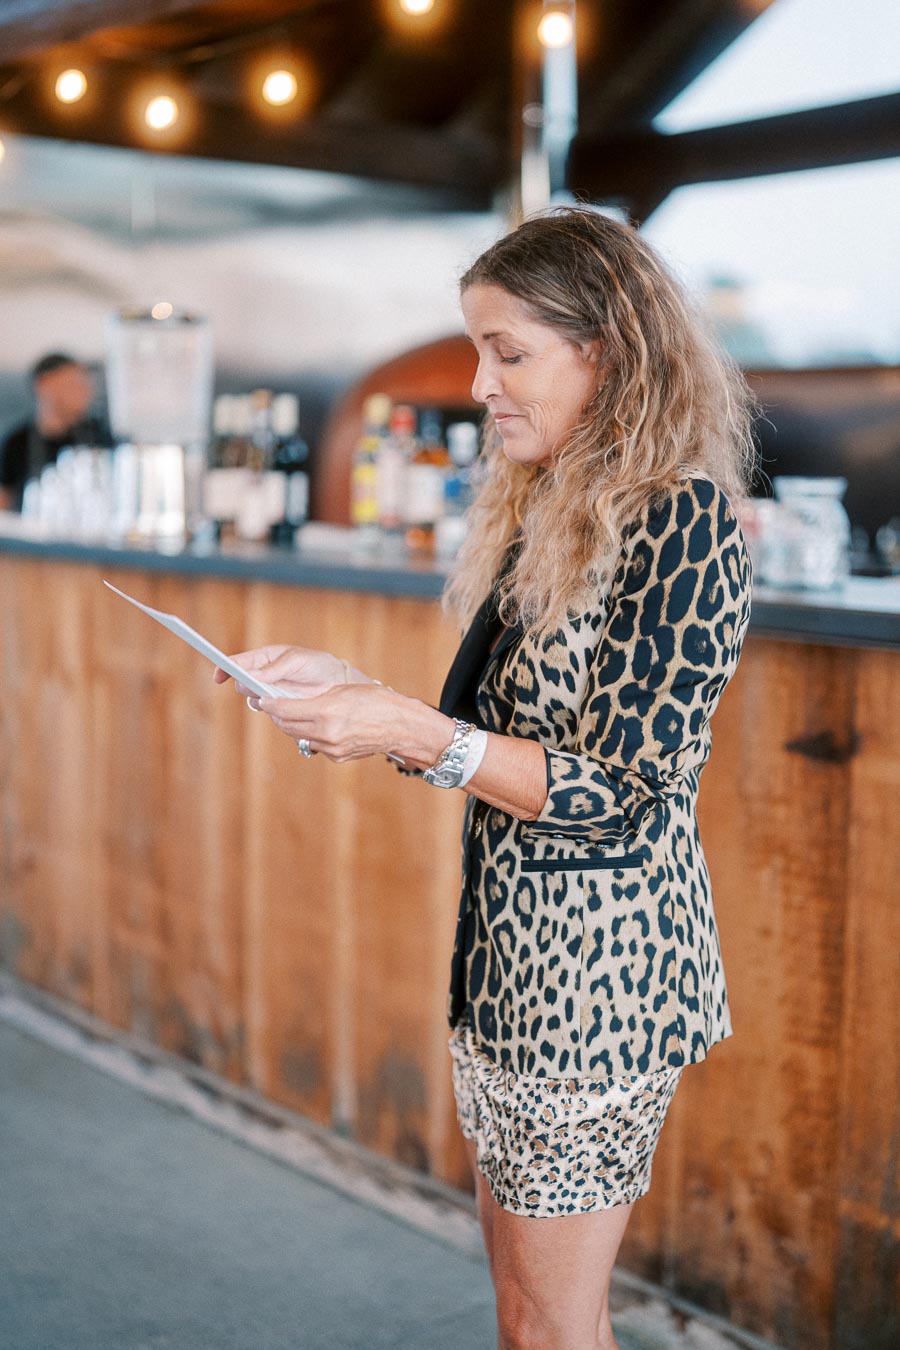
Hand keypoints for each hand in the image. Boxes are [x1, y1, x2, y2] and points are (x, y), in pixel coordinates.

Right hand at [213, 645, 345, 700]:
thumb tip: (250, 674)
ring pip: (254, 701)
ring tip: (280, 695)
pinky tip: (287, 706)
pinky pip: (269, 713)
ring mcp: (270, 693)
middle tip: (262, 687)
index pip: (238, 663)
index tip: (219, 676)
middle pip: (242, 685)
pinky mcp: (279, 709)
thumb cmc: (317, 665)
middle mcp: (263, 677)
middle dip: (248, 687)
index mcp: (264, 659)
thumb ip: (274, 668)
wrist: (337, 683)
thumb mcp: (296, 661)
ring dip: (262, 701)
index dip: (225, 669)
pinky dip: (274, 711)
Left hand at [259, 683, 410, 761]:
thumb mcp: (343, 690)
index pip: (286, 709)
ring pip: (300, 738)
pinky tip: (315, 727)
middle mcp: (327, 732)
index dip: (271, 704)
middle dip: (278, 716)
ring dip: (292, 727)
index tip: (263, 700)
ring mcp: (332, 747)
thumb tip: (292, 703)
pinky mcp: (338, 757)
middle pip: (288, 726)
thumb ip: (316, 698)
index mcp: (326, 710)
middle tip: (272, 707)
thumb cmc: (375, 701)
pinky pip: (316, 745)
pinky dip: (311, 736)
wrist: (400, 725)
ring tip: (290, 716)